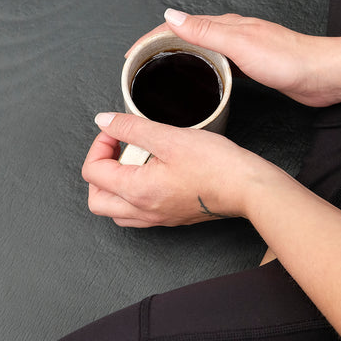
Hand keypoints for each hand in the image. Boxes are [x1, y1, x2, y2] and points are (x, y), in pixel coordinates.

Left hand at [82, 112, 271, 227]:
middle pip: (96, 200)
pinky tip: (150, 174)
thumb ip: (131, 127)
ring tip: (133, 162)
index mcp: (136, 191)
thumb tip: (104, 121)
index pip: (92, 172)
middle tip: (117, 149)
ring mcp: (156, 218)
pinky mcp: (170, 218)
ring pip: (114, 211)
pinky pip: (136, 214)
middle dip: (99, 170)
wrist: (247, 188)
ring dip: (113, 186)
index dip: (99, 144)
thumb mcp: (169, 137)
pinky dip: (131, 195)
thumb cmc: (216, 165)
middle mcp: (142, 211)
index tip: (117, 130)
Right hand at [135, 9, 340, 107]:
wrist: (322, 75)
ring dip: (177, 57)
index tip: (131, 55)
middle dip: (159, 47)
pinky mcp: (251, 65)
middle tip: (138, 65)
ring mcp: (241, 49)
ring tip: (159, 72)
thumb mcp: (239, 44)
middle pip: (186, 36)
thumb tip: (171, 17)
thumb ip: (204, 30)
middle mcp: (232, 33)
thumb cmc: (289, 59)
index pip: (178, 27)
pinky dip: (199, 68)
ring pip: (200, 50)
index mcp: (225, 25)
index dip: (151, 39)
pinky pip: (215, 63)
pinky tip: (199, 80)